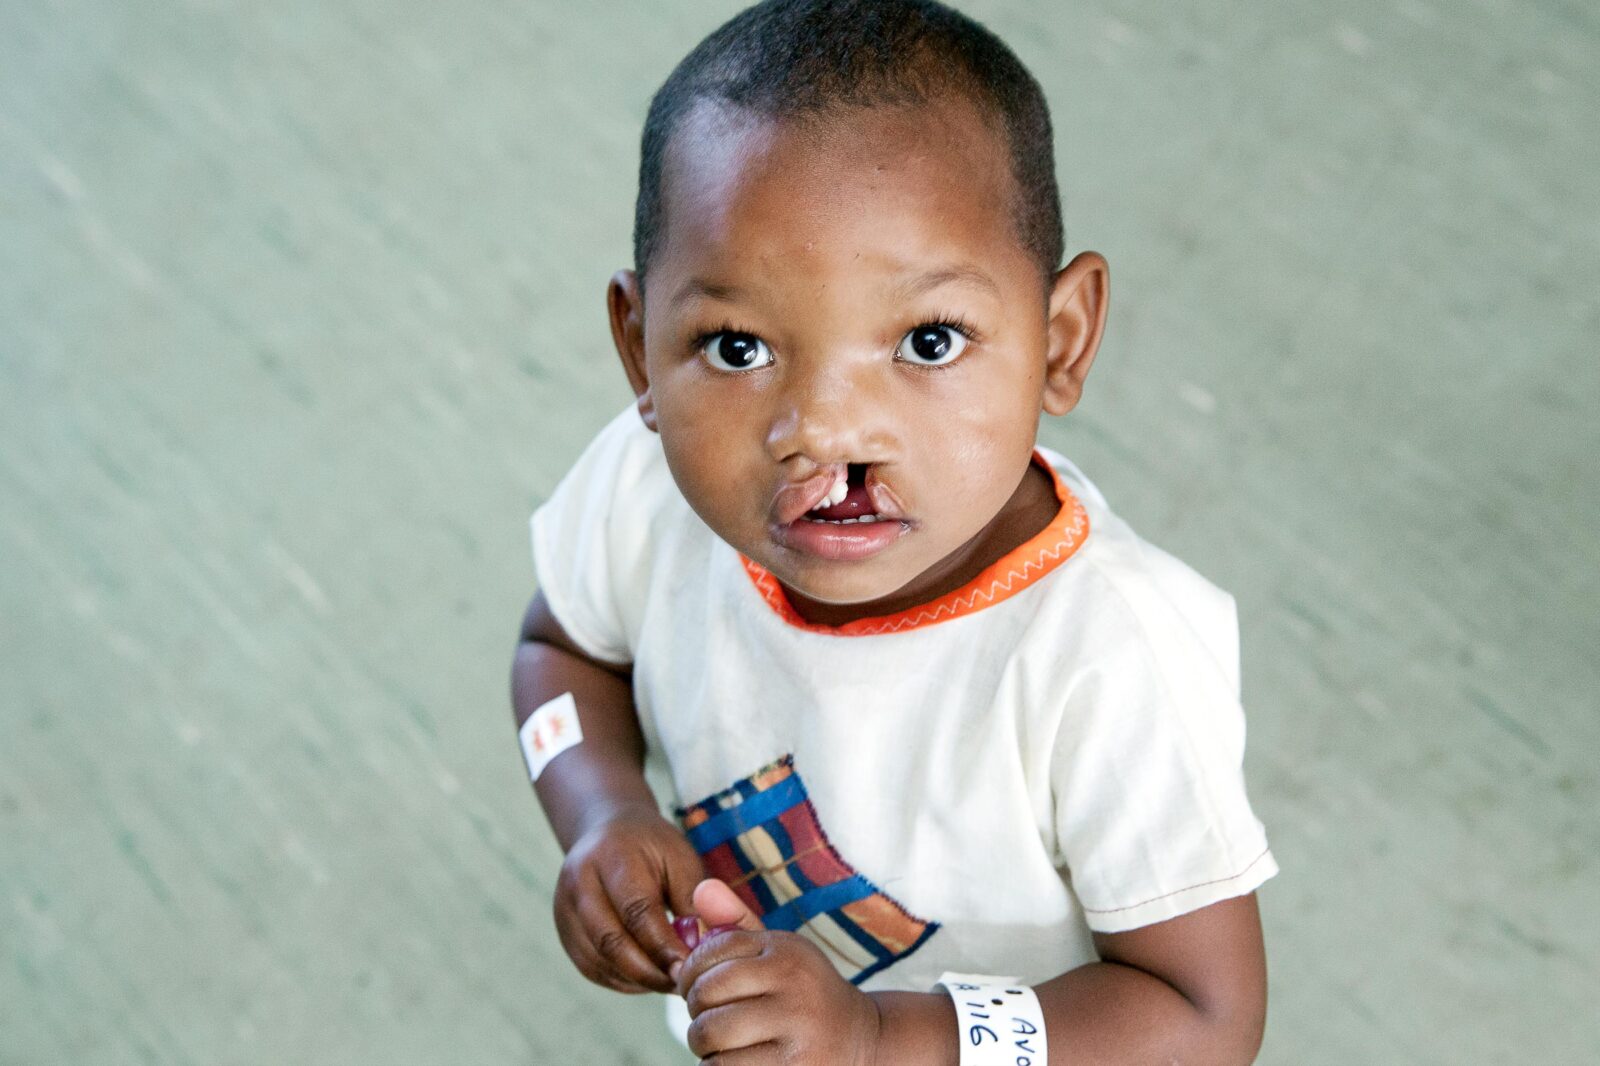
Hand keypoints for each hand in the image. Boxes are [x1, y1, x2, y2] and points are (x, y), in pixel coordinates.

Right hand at [553, 806, 705, 993]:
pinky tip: (648, 978)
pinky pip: (591, 967)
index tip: (692, 968)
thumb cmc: (653, 847)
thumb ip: (691, 899)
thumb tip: (702, 947)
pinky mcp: (564, 930)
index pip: (636, 910)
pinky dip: (622, 980)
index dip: (664, 945)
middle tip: (683, 985)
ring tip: (670, 982)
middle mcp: (579, 881)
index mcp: (612, 855)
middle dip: (650, 971)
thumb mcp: (680, 857)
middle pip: (610, 940)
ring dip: (637, 979)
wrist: (608, 832)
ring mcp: (565, 908)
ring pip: (598, 960)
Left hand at [677, 880, 882, 1064]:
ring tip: (720, 1043)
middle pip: (706, 994)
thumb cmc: (804, 995)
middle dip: (694, 1010)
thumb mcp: (779, 954)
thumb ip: (736, 923)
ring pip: (711, 1035)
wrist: (864, 1041)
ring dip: (703, 1044)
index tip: (694, 987)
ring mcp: (796, 1028)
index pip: (711, 950)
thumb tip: (702, 888)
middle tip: (706, 1018)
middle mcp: (794, 983)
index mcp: (786, 950)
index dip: (689, 972)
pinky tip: (737, 1061)